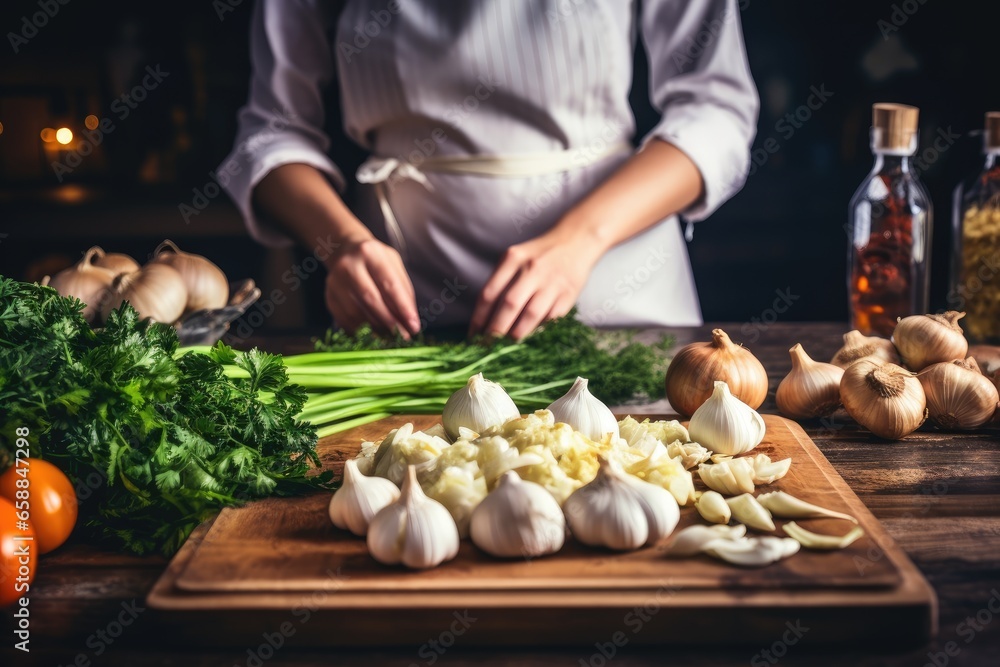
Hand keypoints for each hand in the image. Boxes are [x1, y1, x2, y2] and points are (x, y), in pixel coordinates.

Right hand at [324, 237, 420, 338]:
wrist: (344, 250)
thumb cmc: (375, 260)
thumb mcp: (393, 266)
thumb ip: (403, 291)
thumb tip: (409, 321)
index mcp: (370, 253)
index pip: (389, 284)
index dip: (403, 308)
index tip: (413, 326)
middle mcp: (349, 265)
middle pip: (370, 299)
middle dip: (389, 322)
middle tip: (402, 336)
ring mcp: (335, 281)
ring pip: (356, 312)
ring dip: (376, 328)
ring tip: (390, 336)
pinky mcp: (329, 296)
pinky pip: (345, 319)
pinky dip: (360, 330)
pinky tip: (372, 333)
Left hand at [469, 231, 601, 339]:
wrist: (576, 241)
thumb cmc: (539, 254)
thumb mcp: (516, 257)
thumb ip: (501, 281)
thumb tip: (484, 319)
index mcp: (513, 258)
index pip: (489, 293)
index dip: (478, 319)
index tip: (473, 336)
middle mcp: (532, 269)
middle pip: (509, 305)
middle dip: (495, 331)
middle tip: (486, 347)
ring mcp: (552, 282)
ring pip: (530, 315)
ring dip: (516, 335)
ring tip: (505, 347)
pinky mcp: (568, 294)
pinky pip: (550, 319)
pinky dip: (537, 331)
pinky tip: (528, 338)